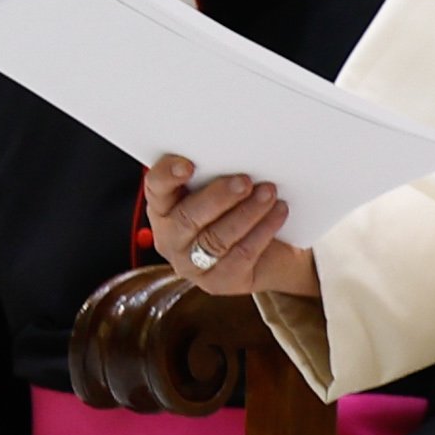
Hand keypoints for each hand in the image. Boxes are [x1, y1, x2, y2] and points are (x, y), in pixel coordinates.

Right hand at [145, 157, 318, 296]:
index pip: (156, 188)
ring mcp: (191, 264)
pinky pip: (240, 256)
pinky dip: (263, 231)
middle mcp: (170, 238)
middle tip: (245, 180)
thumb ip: (217, 173)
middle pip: (187, 217)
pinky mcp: (218, 282)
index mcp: (164, 207)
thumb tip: (237, 151)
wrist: (271, 252)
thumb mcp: (223, 189)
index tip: (187, 164)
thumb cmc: (238, 209)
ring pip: (216, 238)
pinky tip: (278, 212)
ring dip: (247, 212)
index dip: (167, 176)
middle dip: (218, 197)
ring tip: (269, 192)